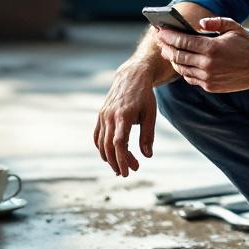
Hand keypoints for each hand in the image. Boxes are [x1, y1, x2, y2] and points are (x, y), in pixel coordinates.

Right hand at [93, 60, 157, 177]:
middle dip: (117, 162)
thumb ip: (147, 135)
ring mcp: (103, 115)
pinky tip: (110, 155)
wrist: (131, 77)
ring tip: (121, 166)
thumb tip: (147, 155)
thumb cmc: (144, 96)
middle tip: (129, 171)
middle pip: (109, 146)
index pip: (119, 143)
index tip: (128, 172)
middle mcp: (110, 116)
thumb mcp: (150, 114)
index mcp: (123, 115)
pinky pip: (97, 136)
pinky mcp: (100, 115)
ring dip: (110, 158)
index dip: (122, 159)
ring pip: (101, 143)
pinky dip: (101, 148)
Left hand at [155, 17, 248, 92]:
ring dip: (172, 60)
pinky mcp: (210, 87)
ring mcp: (208, 77)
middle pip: (178, 55)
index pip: (182, 41)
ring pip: (182, 69)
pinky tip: (181, 63)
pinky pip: (191, 78)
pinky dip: (183, 70)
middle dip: (166, 47)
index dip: (169, 36)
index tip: (160, 31)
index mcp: (212, 47)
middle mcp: (207, 64)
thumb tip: (199, 23)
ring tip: (167, 52)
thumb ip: (215, 22)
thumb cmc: (246, 45)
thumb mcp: (233, 27)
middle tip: (160, 41)